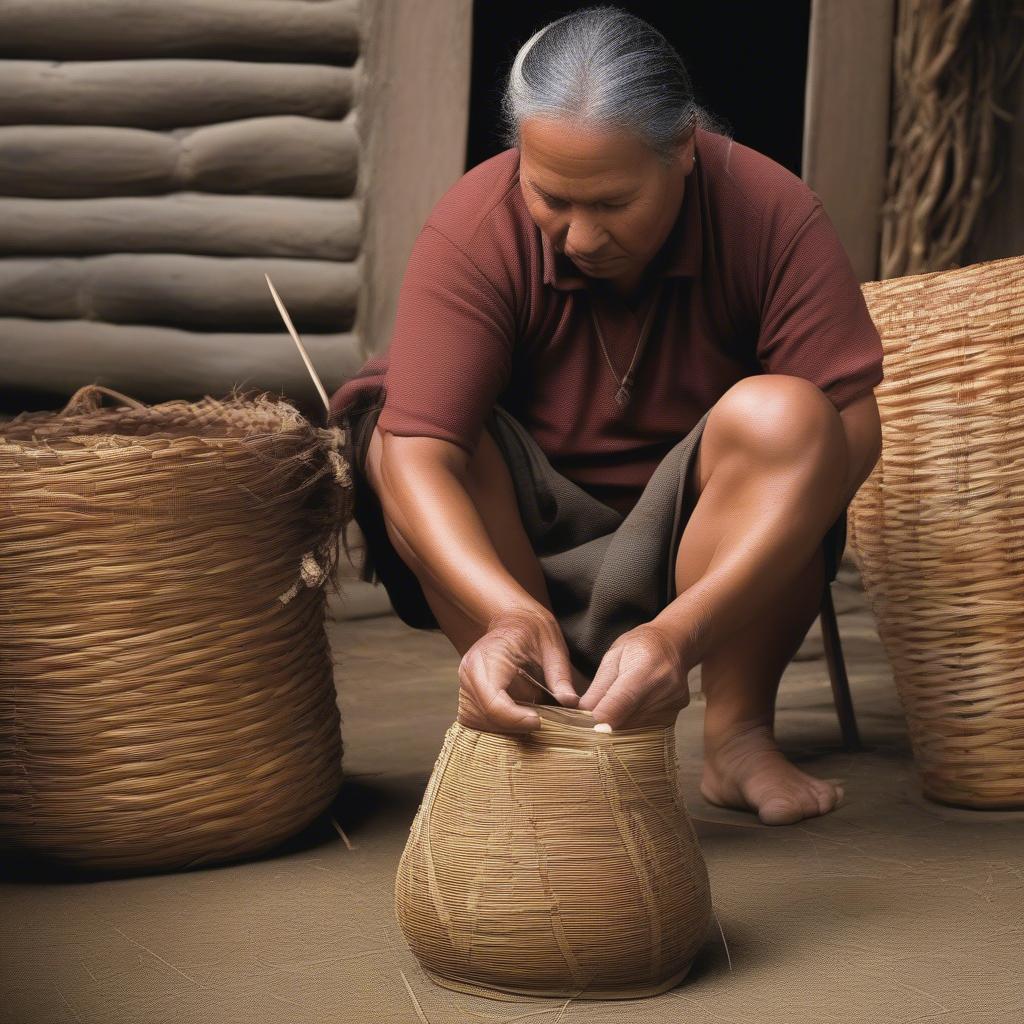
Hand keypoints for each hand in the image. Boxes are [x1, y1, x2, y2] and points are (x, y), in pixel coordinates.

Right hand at [457, 606, 580, 733]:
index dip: (515, 719)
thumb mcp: (553, 648)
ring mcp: (466, 685)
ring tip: (530, 720)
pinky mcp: (468, 696)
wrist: (514, 620)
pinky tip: (518, 720)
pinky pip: (477, 721)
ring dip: (505, 729)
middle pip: (485, 716)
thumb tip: (570, 703)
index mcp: (488, 657)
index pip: (493, 701)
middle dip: (513, 727)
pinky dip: (498, 727)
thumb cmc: (533, 631)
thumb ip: (560, 677)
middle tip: (541, 723)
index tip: (540, 721)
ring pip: (478, 723)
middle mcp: (470, 673)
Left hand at [576, 622, 689, 729]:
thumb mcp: (612, 657)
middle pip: (627, 721)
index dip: (599, 716)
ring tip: (612, 710)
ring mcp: (673, 704)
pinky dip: (633, 725)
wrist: (672, 644)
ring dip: (619, 725)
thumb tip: (583, 713)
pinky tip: (629, 711)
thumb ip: (599, 687)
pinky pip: (647, 729)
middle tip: (592, 718)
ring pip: (636, 729)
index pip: (619, 702)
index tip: (585, 722)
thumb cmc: (639, 646)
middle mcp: (664, 689)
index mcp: (646, 668)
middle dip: (606, 723)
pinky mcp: (676, 715)